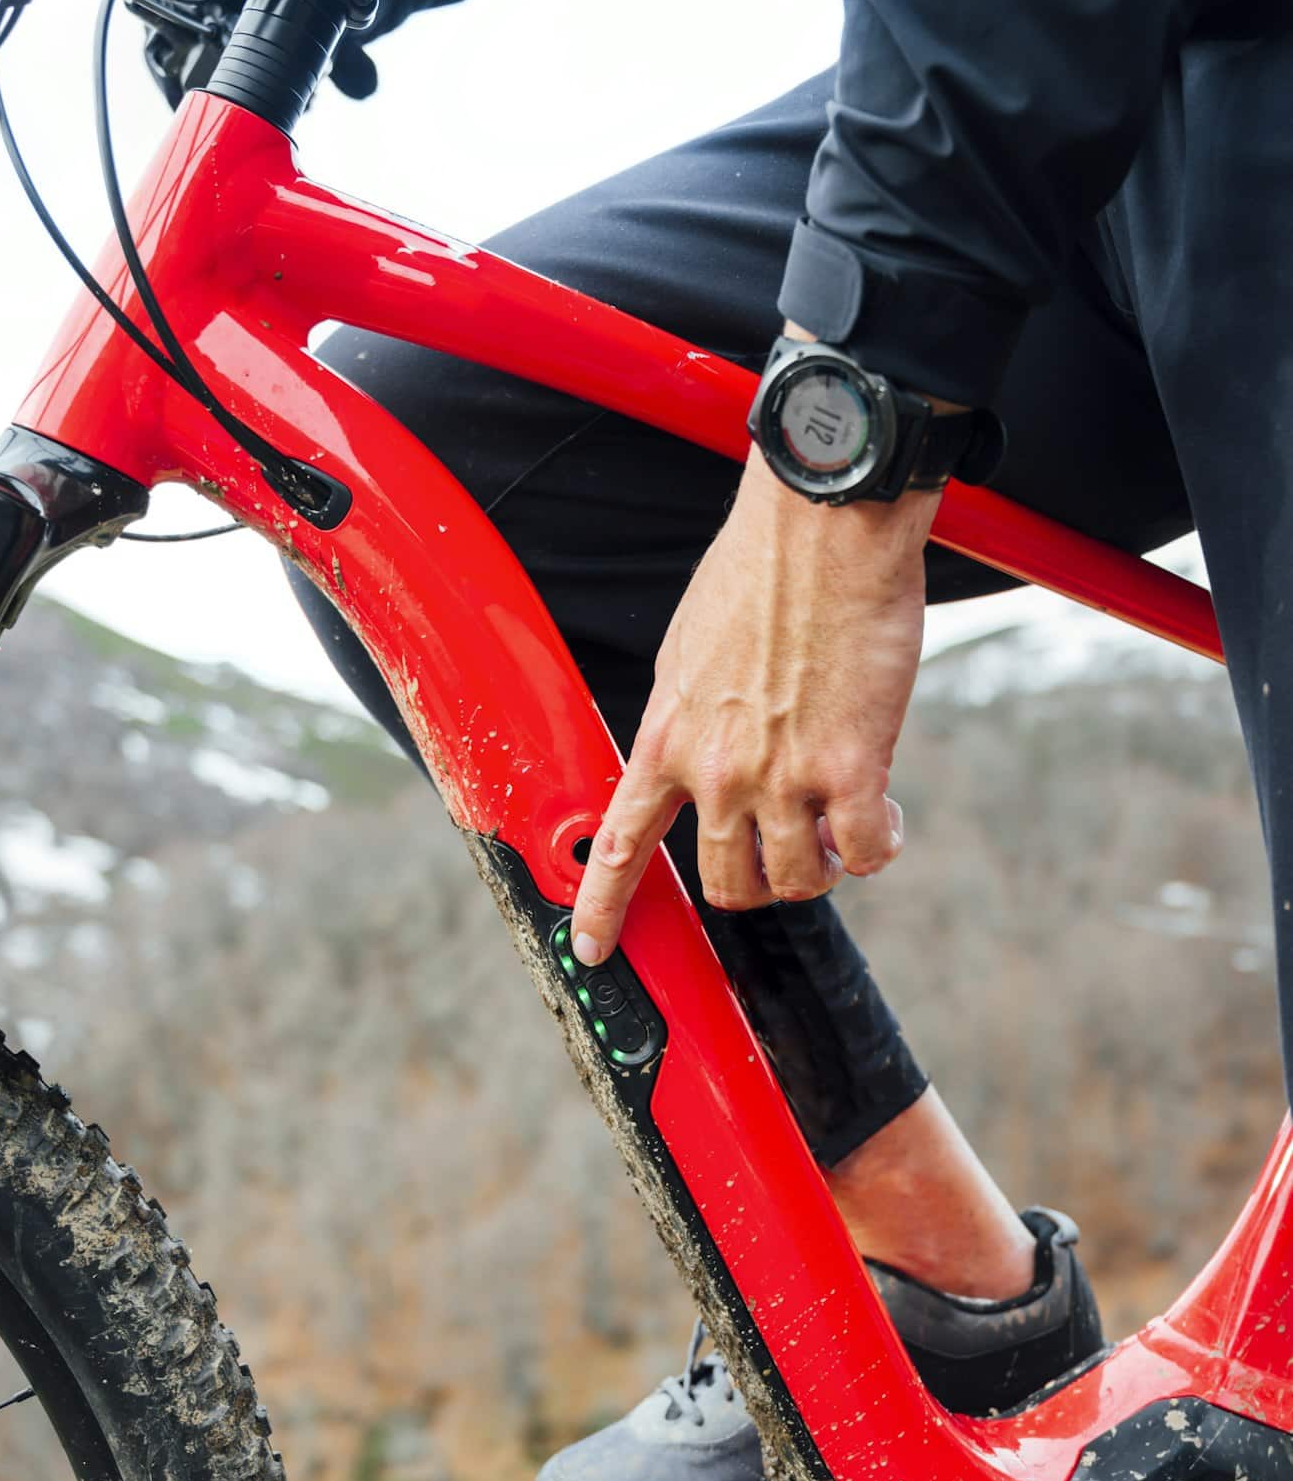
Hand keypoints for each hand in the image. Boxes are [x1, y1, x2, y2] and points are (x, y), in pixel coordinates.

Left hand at [570, 446, 940, 964]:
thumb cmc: (761, 572)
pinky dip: (880, 846)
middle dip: (761, 879)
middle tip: (792, 844)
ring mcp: (782, 774)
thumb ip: (691, 719)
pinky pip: (867, 853)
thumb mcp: (690, 651)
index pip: (620, 844)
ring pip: (798, 880)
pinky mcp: (852, 767)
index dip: (604, 909)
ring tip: (844, 823)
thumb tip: (706, 760)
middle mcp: (715, 770)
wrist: (824, 527)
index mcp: (665, 737)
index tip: (593, 952)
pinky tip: (887, 815)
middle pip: (727, 885)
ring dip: (825, 865)